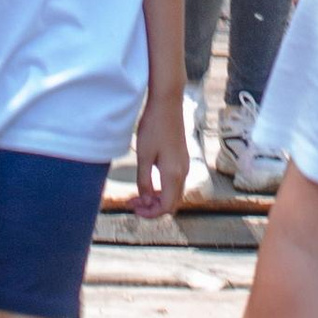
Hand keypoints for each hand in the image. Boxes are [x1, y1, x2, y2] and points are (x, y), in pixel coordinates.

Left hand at [132, 78, 187, 221]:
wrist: (167, 104)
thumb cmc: (153, 127)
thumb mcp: (143, 156)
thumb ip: (144, 180)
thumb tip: (146, 198)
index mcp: (173, 174)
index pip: (166, 207)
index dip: (150, 213)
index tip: (133, 208)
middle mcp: (183, 173)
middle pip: (172, 204)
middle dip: (152, 208)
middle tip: (132, 202)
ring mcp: (184, 166)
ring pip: (174, 194)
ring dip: (157, 199)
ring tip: (137, 194)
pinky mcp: (182, 159)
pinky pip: (174, 183)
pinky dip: (162, 189)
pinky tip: (148, 182)